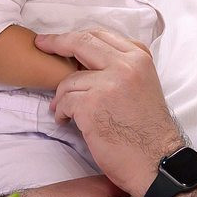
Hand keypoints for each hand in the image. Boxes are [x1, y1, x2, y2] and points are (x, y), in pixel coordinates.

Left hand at [36, 28, 183, 196]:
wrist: (155, 161)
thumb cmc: (148, 131)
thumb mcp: (144, 85)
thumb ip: (121, 67)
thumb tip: (84, 60)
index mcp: (139, 58)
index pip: (100, 35)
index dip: (74, 36)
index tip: (57, 39)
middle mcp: (126, 65)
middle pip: (81, 42)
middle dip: (56, 43)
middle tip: (41, 44)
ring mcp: (108, 84)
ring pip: (69, 79)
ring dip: (61, 96)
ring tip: (65, 111)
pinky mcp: (92, 105)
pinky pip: (64, 101)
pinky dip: (61, 112)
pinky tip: (67, 121)